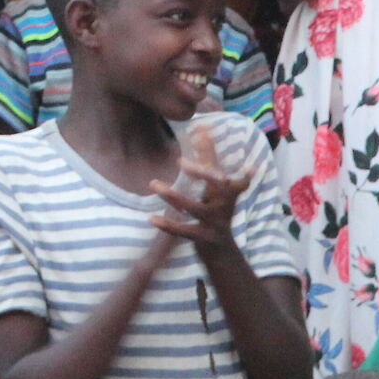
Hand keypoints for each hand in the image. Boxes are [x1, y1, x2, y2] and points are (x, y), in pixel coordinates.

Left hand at [151, 124, 255, 255]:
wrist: (224, 252)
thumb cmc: (216, 212)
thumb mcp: (215, 187)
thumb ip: (208, 158)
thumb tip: (202, 127)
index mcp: (227, 190)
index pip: (221, 166)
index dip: (212, 152)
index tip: (203, 131)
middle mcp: (225, 204)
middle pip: (217, 186)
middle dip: (202, 173)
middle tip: (180, 160)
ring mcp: (215, 222)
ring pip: (195, 208)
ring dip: (175, 197)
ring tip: (154, 184)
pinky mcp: (204, 238)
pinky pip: (184, 232)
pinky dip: (169, 225)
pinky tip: (151, 218)